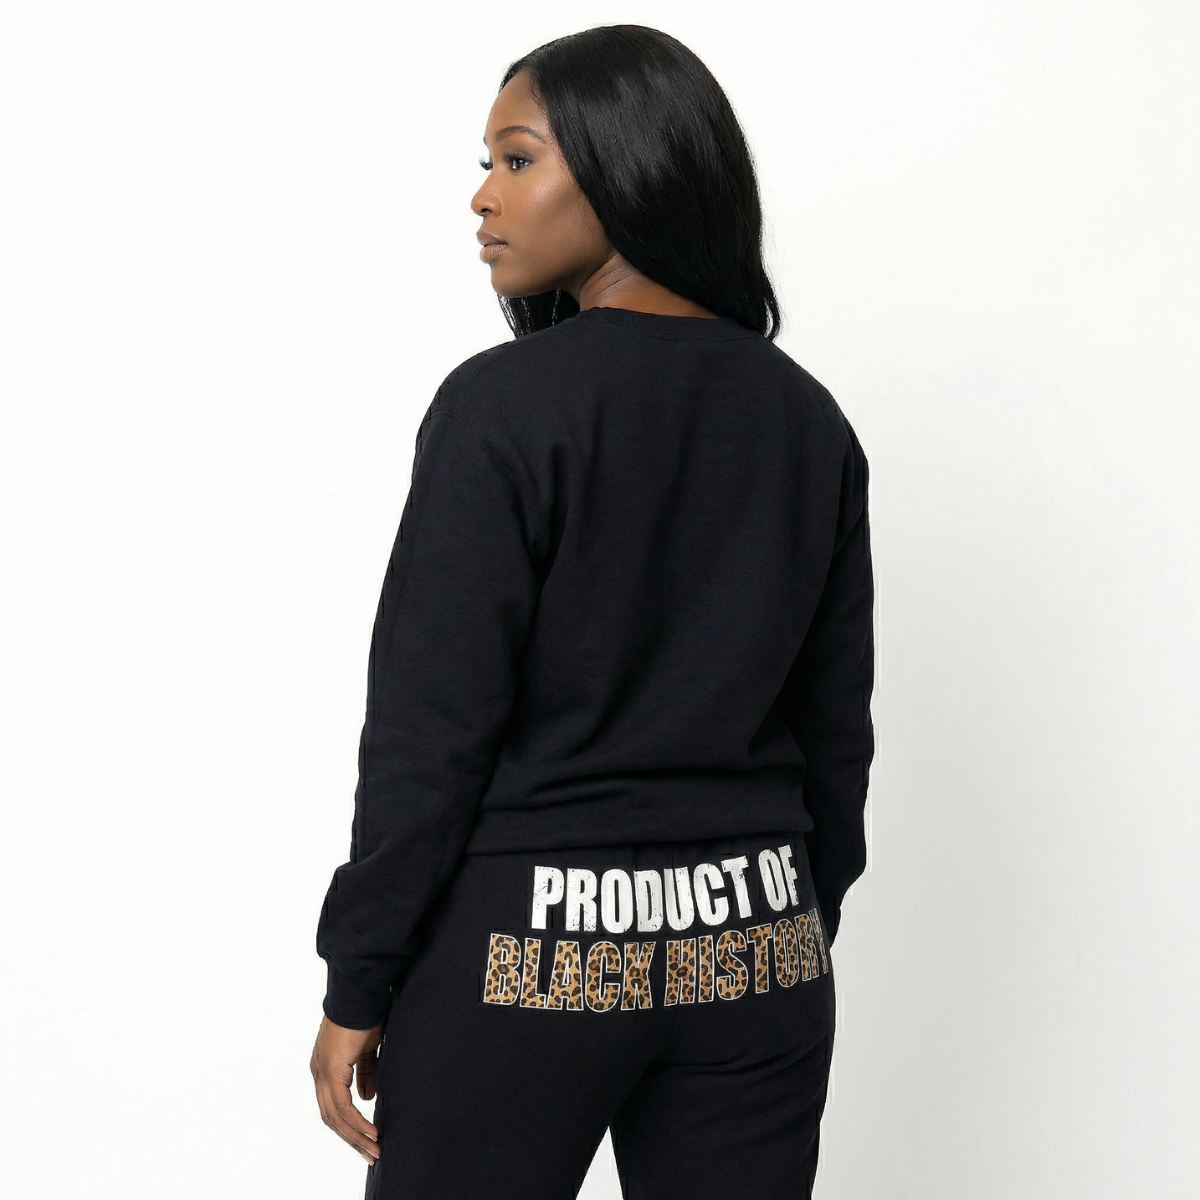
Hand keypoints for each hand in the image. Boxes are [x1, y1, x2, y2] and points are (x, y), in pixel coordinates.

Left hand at [311, 1013, 384, 1164]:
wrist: (361, 993)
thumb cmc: (365, 1014)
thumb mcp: (367, 1050)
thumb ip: (365, 1073)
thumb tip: (368, 1098)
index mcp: (325, 1067)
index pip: (333, 1106)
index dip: (350, 1126)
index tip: (368, 1140)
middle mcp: (319, 1073)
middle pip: (331, 1117)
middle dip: (352, 1139)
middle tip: (371, 1154)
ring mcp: (323, 1072)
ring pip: (335, 1117)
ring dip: (356, 1136)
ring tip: (374, 1149)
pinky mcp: (332, 1070)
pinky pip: (342, 1106)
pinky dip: (357, 1122)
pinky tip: (371, 1132)